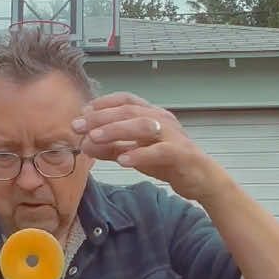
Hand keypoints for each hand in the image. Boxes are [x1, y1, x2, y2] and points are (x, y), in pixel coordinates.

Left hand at [72, 91, 228, 201]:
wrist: (201, 179)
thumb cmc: (168, 162)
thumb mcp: (134, 154)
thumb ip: (110, 149)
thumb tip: (84, 144)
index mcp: (151, 114)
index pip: (125, 100)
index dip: (102, 103)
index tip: (81, 113)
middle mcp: (162, 119)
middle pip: (129, 110)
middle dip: (100, 117)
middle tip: (78, 125)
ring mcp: (172, 135)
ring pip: (142, 126)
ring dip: (116, 130)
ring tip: (94, 137)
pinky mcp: (181, 153)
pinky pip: (159, 151)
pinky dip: (140, 154)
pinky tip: (123, 160)